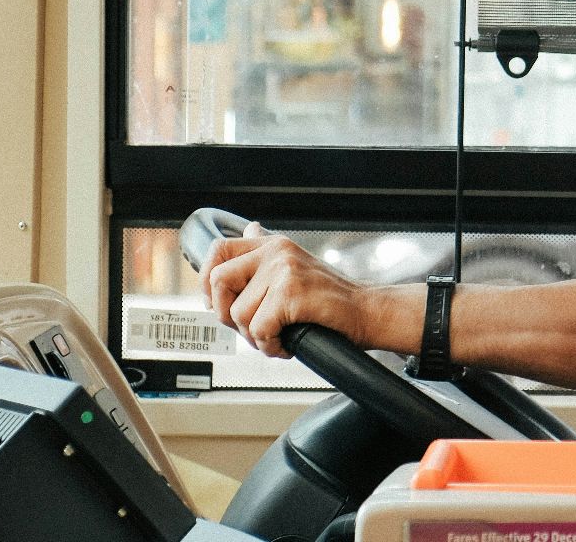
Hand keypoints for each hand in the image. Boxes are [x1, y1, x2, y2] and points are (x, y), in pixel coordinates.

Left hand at [198, 224, 373, 356]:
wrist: (369, 312)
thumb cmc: (333, 300)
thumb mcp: (297, 267)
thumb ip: (268, 254)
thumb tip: (249, 228)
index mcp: (274, 244)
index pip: (219, 250)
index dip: (207, 280)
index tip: (217, 303)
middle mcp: (277, 252)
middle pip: (218, 282)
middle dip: (226, 314)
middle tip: (252, 328)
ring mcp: (284, 271)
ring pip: (238, 313)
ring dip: (254, 337)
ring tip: (278, 338)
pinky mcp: (292, 294)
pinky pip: (259, 329)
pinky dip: (270, 346)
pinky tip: (287, 344)